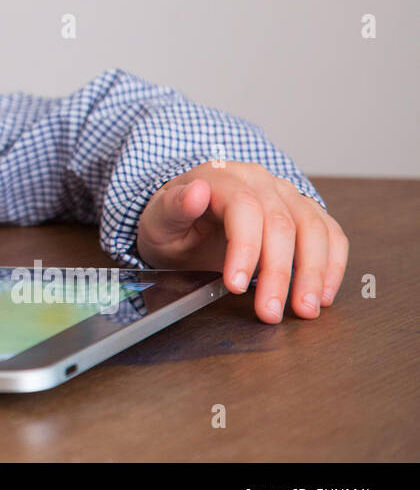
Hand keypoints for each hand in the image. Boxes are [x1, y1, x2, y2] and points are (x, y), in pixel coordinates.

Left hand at [135, 162, 347, 323]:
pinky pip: (329, 234)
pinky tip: (324, 293)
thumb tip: (196, 192)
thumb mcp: (157, 219)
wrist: (185, 222)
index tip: (236, 285)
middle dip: (279, 272)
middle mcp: (259, 181)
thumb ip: (173, 207)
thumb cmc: (172, 223)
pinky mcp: (303, 213)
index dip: (245, 248)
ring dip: (313, 273)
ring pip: (313, 229)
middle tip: (269, 312)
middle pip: (281, 223)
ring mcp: (285, 194)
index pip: (244, 208)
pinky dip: (332, 264)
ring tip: (304, 309)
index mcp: (222, 177)